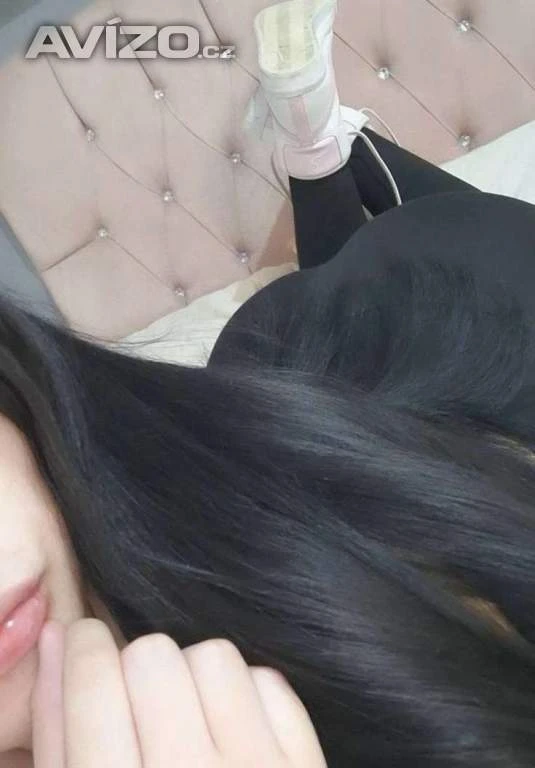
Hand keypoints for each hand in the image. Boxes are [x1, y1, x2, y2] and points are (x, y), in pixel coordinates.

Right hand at [32, 619, 326, 767]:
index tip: (87, 645)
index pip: (93, 679)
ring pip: (214, 657)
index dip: (84, 648)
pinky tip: (230, 740)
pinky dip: (245, 700)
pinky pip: (270, 684)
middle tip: (138, 711)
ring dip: (192, 680)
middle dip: (135, 671)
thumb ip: (60, 734)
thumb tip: (64, 640)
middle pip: (153, 655)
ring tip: (187, 727)